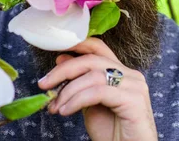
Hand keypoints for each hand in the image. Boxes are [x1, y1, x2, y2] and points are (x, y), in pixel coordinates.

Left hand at [38, 38, 156, 140]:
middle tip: (44, 84)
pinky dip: (78, 100)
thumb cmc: (113, 132)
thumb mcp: (90, 103)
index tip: (54, 52)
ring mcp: (134, 86)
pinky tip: (67, 111)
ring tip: (55, 107)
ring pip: (94, 76)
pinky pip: (99, 92)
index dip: (77, 45)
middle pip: (92, 60)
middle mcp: (131, 75)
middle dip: (64, 71)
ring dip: (68, 90)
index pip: (99, 48)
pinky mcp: (134, 99)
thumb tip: (62, 60)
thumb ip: (80, 83)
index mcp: (122, 72)